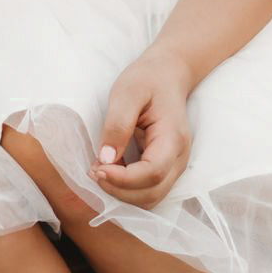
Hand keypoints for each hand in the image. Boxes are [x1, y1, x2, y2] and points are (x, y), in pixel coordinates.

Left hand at [89, 51, 193, 208]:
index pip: (152, 174)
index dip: (122, 179)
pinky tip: (109, 170)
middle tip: (93, 171)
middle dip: (119, 190)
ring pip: (151, 198)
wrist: (168, 74)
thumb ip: (117, 125)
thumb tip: (105, 159)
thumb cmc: (147, 80)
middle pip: (152, 194)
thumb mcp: (127, 93)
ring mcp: (174, 165)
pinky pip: (148, 190)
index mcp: (172, 138)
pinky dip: (127, 188)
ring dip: (122, 193)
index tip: (96, 168)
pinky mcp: (165, 168)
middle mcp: (179, 158)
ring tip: (99, 170)